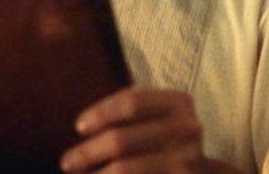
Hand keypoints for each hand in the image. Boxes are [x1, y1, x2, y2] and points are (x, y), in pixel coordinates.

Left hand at [61, 87, 241, 173]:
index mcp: (179, 102)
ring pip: (124, 169)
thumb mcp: (154, 117)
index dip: (100, 113)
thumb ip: (126, 113)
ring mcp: (187, 162)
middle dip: (87, 153)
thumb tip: (83, 127)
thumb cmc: (164, 139)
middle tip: (67, 162)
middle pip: (122, 139)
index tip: (78, 127)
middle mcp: (188, 130)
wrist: (201, 173)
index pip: (131, 102)